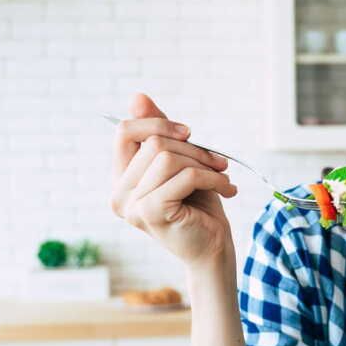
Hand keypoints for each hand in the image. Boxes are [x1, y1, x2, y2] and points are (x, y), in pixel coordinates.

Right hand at [110, 93, 237, 267]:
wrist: (212, 249)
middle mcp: (119, 193)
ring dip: (204, 163)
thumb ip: (158, 133)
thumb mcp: (180, 162)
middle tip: (218, 163)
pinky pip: (185, 177)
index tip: (188, 133)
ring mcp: (131, 206)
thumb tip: (137, 96)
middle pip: (152, 143)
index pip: (124, 131)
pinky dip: (212, 179)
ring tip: (222, 178)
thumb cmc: (198, 206)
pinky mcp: (151, 213)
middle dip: (193, 148)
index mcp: (122, 178)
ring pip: (167, 157)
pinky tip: (227, 190)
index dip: (157, 123)